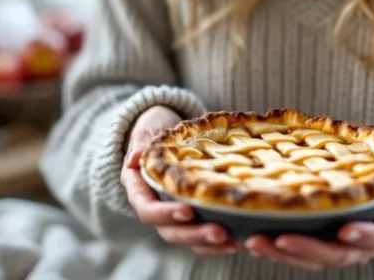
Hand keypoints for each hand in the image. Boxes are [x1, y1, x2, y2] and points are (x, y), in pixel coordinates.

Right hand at [121, 106, 238, 254]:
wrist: (167, 133)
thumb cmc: (156, 130)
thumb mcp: (147, 130)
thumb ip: (141, 143)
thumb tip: (135, 156)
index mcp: (140, 189)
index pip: (148, 209)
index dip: (166, 213)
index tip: (188, 211)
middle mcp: (155, 207)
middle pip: (170, 231)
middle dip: (194, 234)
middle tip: (219, 232)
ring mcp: (174, 215)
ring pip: (187, 238)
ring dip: (209, 243)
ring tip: (232, 241)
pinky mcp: (193, 217)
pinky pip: (202, 234)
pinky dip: (218, 242)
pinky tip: (238, 240)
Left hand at [244, 147, 373, 270]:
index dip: (362, 236)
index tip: (344, 231)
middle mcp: (364, 244)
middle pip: (336, 255)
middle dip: (306, 249)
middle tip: (278, 239)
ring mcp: (342, 246)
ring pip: (313, 259)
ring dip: (283, 253)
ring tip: (255, 241)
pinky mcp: (324, 242)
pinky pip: (301, 252)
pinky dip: (277, 248)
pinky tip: (252, 239)